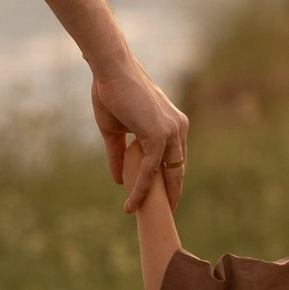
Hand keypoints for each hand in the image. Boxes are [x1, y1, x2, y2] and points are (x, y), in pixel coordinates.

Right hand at [91, 55, 189, 211]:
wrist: (110, 71)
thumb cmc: (112, 94)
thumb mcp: (115, 132)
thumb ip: (119, 155)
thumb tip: (118, 180)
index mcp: (173, 125)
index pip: (176, 160)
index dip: (170, 181)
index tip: (164, 199)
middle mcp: (178, 128)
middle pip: (178, 170)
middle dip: (171, 195)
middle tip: (164, 216)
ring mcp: (171, 131)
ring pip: (167, 174)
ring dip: (157, 198)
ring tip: (149, 218)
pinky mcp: (159, 134)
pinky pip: (150, 170)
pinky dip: (141, 188)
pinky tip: (132, 203)